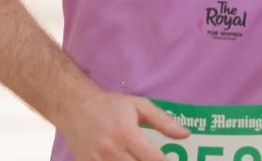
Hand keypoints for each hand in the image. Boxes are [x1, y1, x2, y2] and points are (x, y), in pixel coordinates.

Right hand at [58, 89, 188, 160]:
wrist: (75, 108)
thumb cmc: (111, 106)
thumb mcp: (140, 106)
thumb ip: (164, 122)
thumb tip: (186, 135)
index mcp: (127, 135)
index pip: (153, 159)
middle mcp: (111, 151)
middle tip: (156, 159)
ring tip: (141, 158)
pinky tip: (128, 160)